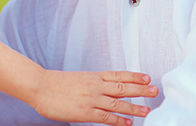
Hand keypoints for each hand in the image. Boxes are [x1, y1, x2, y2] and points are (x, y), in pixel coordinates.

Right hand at [32, 70, 158, 125]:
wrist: (41, 86)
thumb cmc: (57, 84)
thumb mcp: (79, 79)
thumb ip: (93, 84)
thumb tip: (104, 89)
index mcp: (94, 76)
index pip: (119, 75)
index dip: (135, 76)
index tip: (148, 78)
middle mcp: (96, 86)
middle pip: (123, 87)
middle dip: (141, 90)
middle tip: (155, 91)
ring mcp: (91, 99)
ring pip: (118, 103)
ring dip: (134, 107)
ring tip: (147, 110)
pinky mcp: (85, 112)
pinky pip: (106, 117)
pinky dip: (119, 120)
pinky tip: (128, 123)